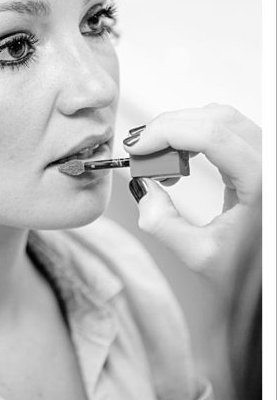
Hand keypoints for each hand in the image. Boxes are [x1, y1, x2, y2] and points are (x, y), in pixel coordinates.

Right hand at [125, 104, 260, 286]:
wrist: (271, 281)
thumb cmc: (251, 273)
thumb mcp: (200, 254)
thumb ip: (162, 222)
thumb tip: (142, 188)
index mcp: (262, 183)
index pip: (212, 135)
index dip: (166, 133)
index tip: (136, 147)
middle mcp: (269, 164)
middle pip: (217, 118)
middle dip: (170, 127)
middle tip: (140, 150)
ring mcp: (267, 160)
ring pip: (223, 119)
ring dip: (182, 130)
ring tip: (157, 158)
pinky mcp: (261, 162)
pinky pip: (228, 132)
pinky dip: (196, 138)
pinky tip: (179, 160)